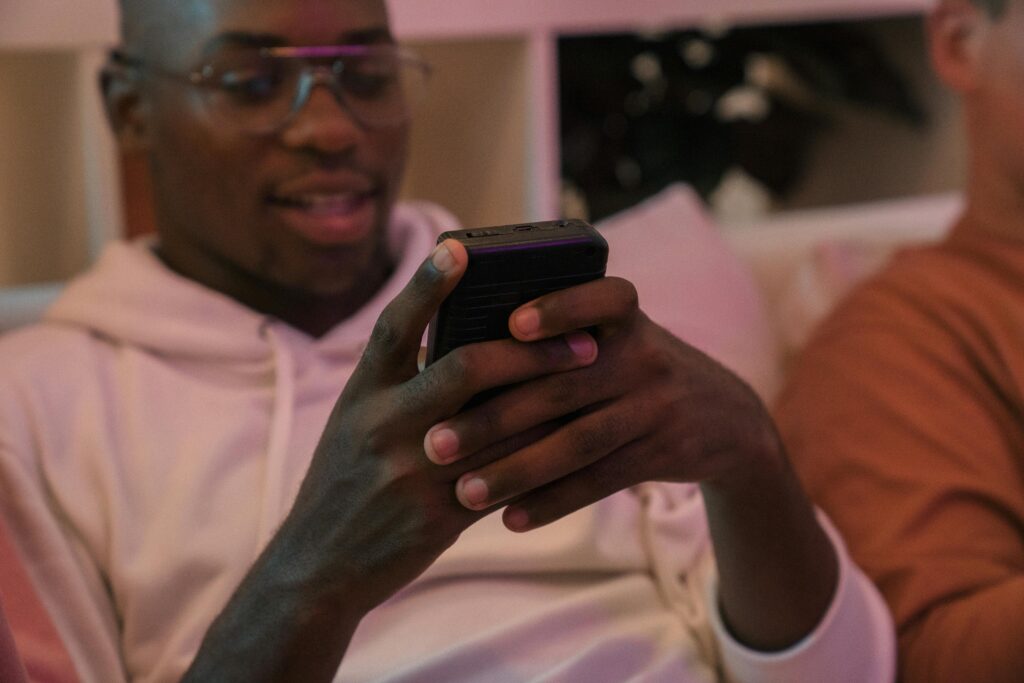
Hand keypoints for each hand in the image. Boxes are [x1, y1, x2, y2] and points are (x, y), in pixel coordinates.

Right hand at [282, 240, 599, 612]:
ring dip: (551, 400)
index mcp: (363, 393)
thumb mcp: (356, 421)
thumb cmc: (345, 480)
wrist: (317, 565)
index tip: (458, 248)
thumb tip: (468, 339)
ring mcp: (411, 471)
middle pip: (466, 368)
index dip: (426, 285)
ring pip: (498, 424)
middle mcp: (384, 424)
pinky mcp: (436, 516)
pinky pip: (503, 479)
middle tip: (584, 344)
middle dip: (531, 351)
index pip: (394, 326)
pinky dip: (539, 458)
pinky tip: (573, 441)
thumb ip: (402, 383)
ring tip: (594, 383)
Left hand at [420, 275, 782, 530]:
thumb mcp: (612, 338)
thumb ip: (550, 339)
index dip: (560, 308)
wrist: (724, 417)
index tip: (512, 324)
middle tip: (435, 441)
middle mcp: (644, 355)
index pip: (600, 299)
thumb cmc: (632, 367)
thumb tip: (443, 349)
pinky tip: (511, 519)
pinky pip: (600, 480)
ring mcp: (656, 405)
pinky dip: (554, 501)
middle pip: (562, 386)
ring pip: (578, 442)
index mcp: (624, 316)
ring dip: (516, 471)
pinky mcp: (664, 452)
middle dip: (494, 416)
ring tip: (464, 492)